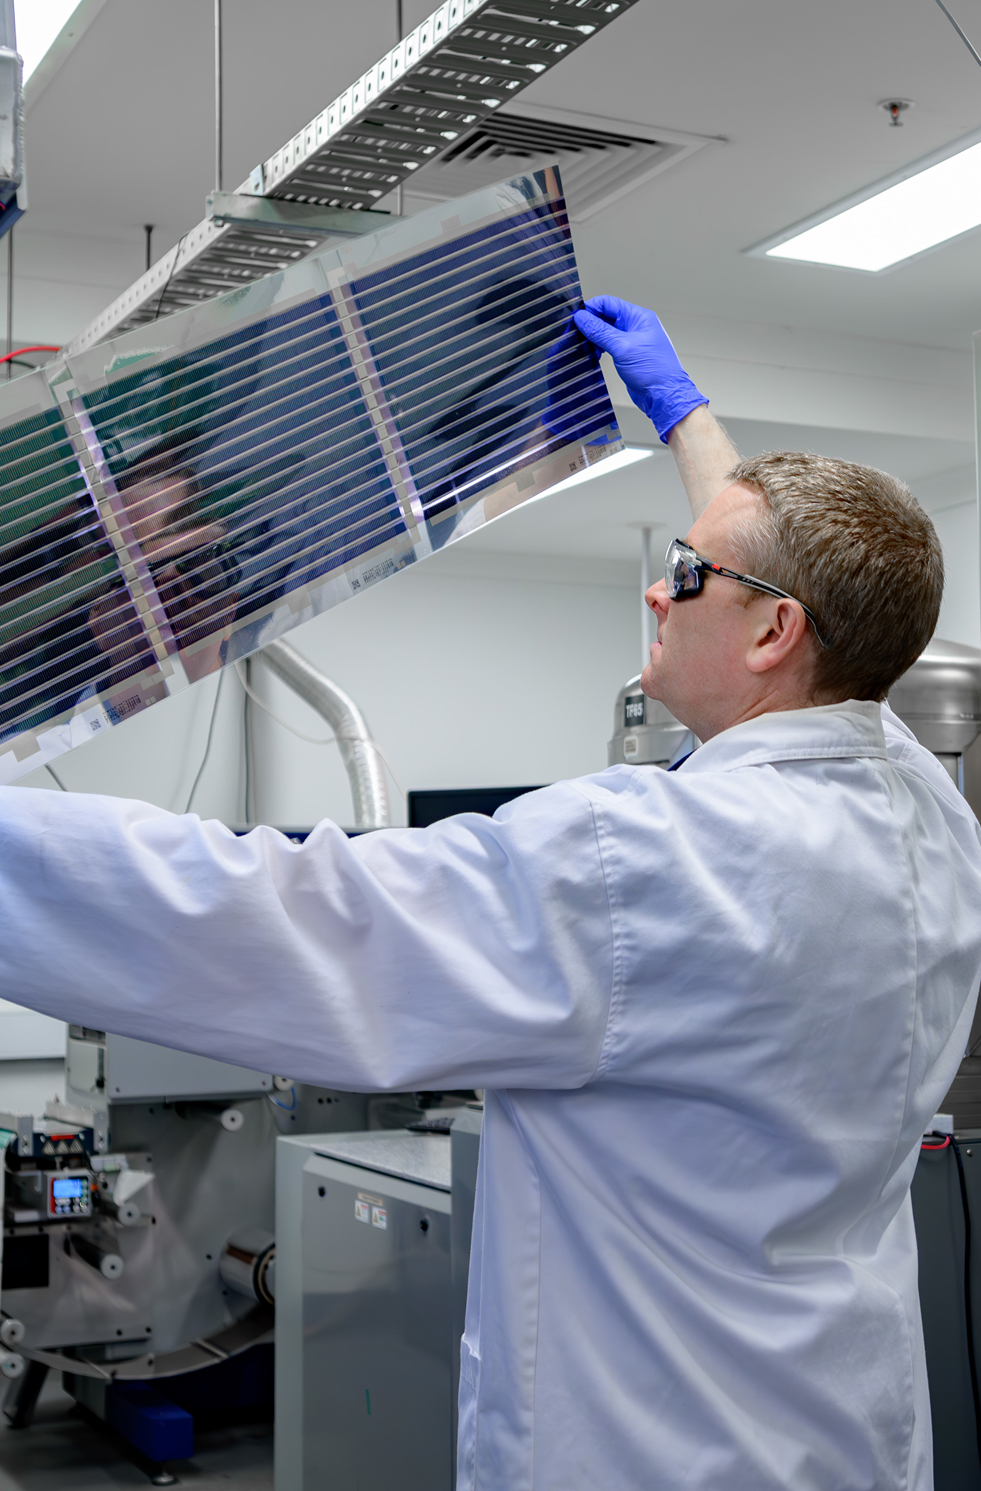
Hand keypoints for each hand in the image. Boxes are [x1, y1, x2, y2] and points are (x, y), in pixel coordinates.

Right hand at [573, 296, 707, 443]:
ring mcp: (631, 341)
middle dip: (591, 324)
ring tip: (584, 346)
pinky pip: (609, 345)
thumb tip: (581, 318)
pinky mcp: (627, 355)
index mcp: (638, 317)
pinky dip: (599, 348)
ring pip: (606, 332)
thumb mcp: (622, 347)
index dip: (591, 308)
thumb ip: (600, 331)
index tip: (576, 318)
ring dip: (594, 337)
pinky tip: (593, 354)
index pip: (609, 303)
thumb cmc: (654, 370)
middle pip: (606, 316)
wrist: (664, 396)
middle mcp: (635, 326)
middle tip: (576, 333)